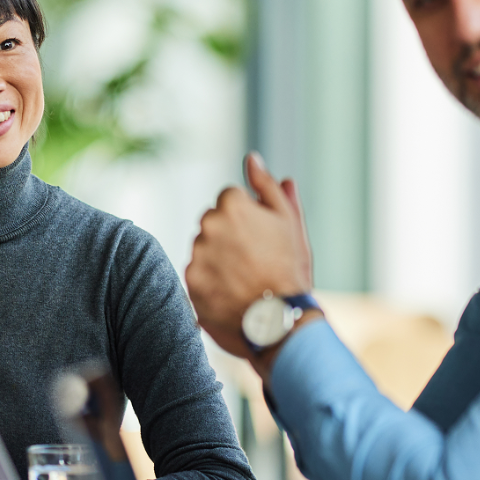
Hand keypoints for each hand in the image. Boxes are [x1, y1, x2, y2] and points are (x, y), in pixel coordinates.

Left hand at [186, 153, 314, 359]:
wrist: (281, 320)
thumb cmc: (290, 268)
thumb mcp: (288, 222)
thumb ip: (266, 186)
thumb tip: (251, 159)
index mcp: (231, 205)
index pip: (230, 201)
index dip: (249, 220)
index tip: (261, 240)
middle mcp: (208, 225)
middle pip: (213, 223)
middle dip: (229, 236)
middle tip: (254, 261)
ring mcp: (197, 255)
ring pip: (205, 249)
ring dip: (219, 259)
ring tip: (245, 279)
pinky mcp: (189, 282)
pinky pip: (198, 275)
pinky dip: (211, 282)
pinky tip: (233, 293)